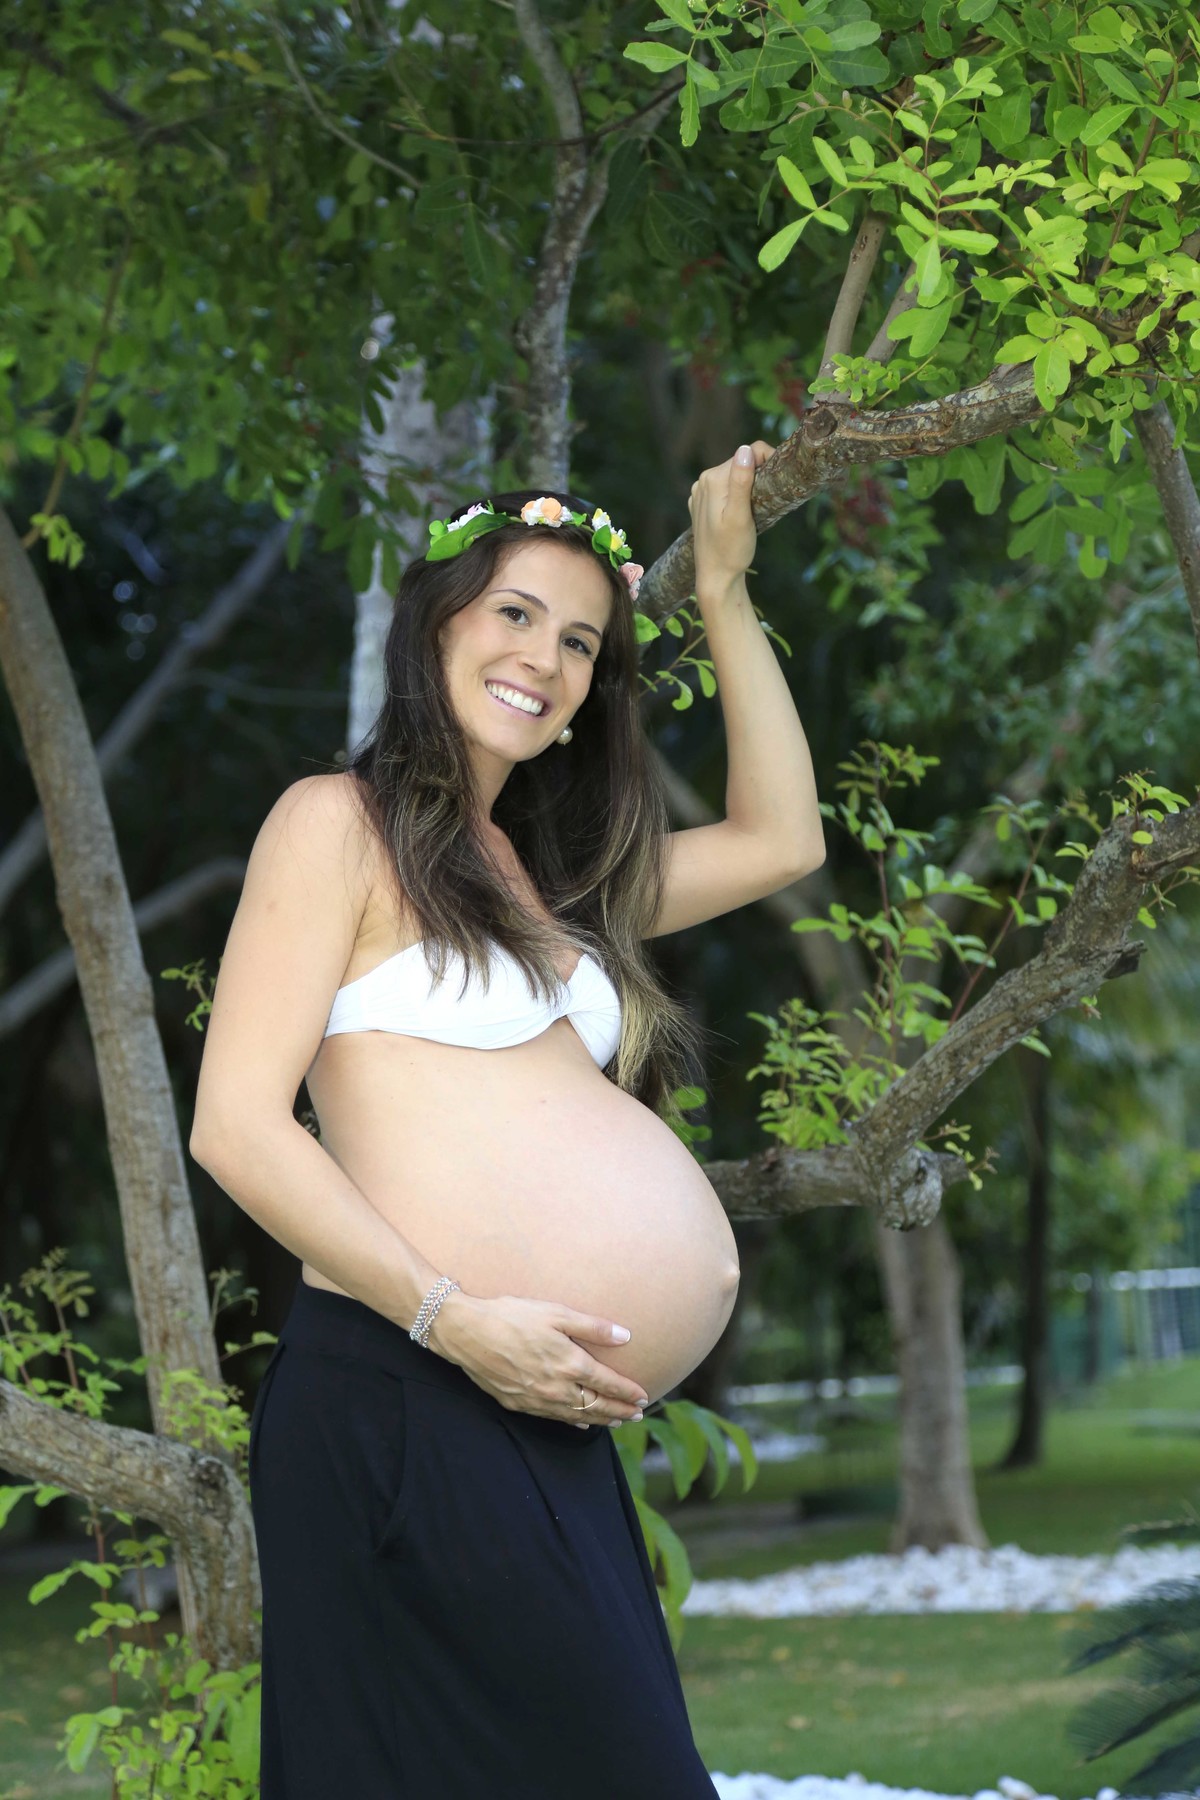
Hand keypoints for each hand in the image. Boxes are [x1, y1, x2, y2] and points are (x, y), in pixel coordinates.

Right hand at [429, 1291, 650, 1429]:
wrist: (467, 1332)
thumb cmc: (512, 1316)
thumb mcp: (556, 1313)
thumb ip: (593, 1327)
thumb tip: (625, 1336)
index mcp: (569, 1364)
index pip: (607, 1384)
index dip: (628, 1392)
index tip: (644, 1396)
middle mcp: (556, 1388)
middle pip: (596, 1406)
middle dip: (620, 1411)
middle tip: (637, 1414)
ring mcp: (536, 1399)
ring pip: (576, 1417)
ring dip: (600, 1420)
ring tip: (617, 1421)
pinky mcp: (518, 1403)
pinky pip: (553, 1418)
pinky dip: (573, 1422)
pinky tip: (580, 1423)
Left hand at [688, 440, 773, 597]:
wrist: (716, 578)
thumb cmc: (731, 550)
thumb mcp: (739, 516)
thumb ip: (740, 482)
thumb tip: (746, 450)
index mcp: (712, 479)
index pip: (748, 453)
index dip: (768, 462)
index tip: (778, 482)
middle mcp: (703, 481)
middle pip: (741, 463)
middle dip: (758, 475)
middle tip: (768, 501)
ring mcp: (701, 493)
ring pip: (735, 476)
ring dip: (749, 486)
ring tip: (756, 509)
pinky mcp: (703, 504)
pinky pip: (726, 489)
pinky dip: (738, 496)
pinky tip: (743, 514)